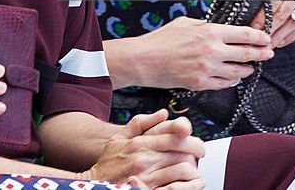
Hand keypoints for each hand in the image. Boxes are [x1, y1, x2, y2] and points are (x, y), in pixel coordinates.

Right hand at [84, 110, 203, 189]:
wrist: (96, 184)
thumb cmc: (109, 162)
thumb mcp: (119, 137)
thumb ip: (141, 123)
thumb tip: (163, 113)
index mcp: (139, 143)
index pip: (173, 135)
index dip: (191, 138)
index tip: (196, 142)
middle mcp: (144, 158)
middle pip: (182, 151)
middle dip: (195, 153)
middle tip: (198, 156)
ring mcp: (147, 177)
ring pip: (183, 169)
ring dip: (193, 169)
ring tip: (194, 169)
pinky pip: (177, 188)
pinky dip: (190, 185)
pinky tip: (194, 183)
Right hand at [133, 16, 272, 90]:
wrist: (143, 60)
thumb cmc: (161, 39)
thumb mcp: (185, 23)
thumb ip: (205, 25)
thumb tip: (219, 28)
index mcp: (210, 32)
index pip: (244, 35)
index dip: (260, 37)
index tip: (266, 39)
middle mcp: (212, 51)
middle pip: (247, 54)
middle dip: (261, 54)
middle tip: (268, 53)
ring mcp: (207, 69)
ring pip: (238, 72)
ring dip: (247, 70)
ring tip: (250, 67)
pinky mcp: (201, 84)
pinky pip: (224, 84)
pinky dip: (231, 81)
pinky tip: (233, 78)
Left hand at [253, 0, 294, 48]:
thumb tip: (255, 19)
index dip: (263, 15)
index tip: (254, 27)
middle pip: (284, 12)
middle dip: (271, 28)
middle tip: (260, 39)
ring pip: (294, 22)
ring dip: (280, 35)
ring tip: (268, 44)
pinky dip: (292, 36)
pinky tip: (281, 42)